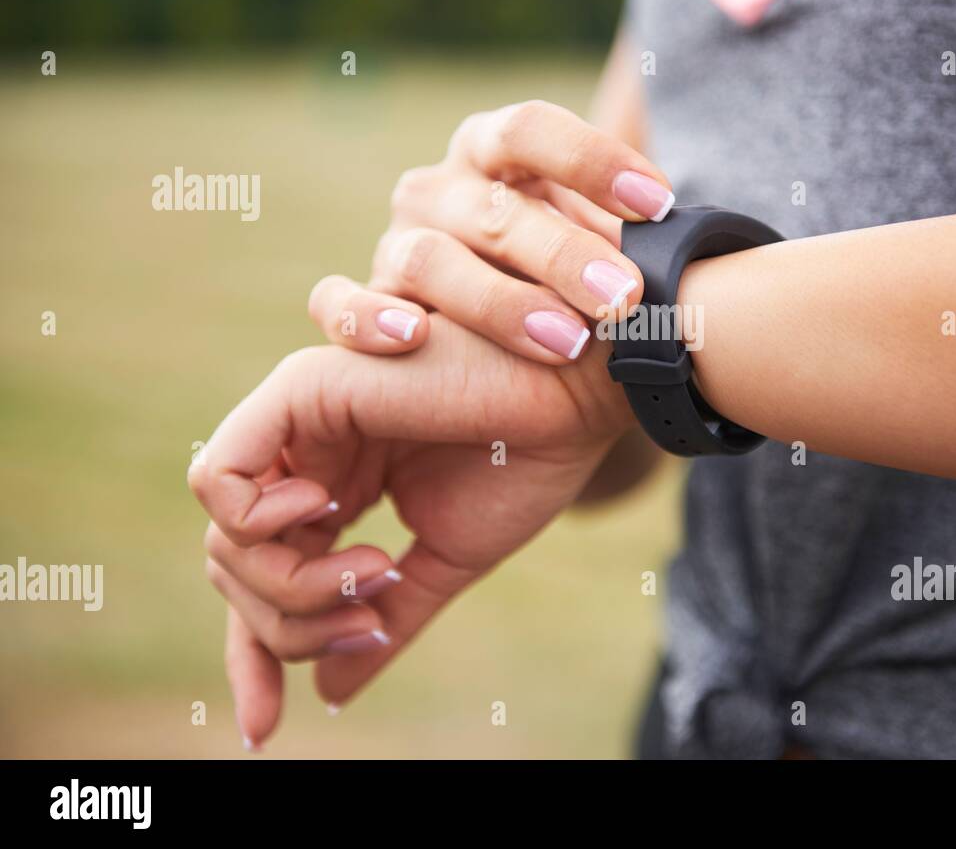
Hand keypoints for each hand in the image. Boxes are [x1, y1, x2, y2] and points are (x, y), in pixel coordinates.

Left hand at [189, 317, 632, 748]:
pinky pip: (220, 479)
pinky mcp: (301, 391)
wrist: (572, 396)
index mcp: (340, 486)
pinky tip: (330, 517)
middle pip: (237, 566)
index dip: (256, 654)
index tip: (266, 726)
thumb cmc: (524, 461)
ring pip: (224, 535)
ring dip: (290, 584)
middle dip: (287, 626)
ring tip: (375, 572)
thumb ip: (387, 617)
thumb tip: (329, 692)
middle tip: (368, 625)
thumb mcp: (447, 560)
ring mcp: (300, 422)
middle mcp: (310, 455)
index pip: (265, 576)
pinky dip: (257, 523)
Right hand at [309, 99, 674, 361]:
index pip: (531, 128)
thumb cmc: (573, 293)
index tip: (659, 204)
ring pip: (429, 259)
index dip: (592, 157)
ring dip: (499, 302)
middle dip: (565, 253)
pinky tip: (411, 338)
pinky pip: (336, 302)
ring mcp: (396, 245)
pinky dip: (365, 316)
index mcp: (496, 153)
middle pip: (494, 207)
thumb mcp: (606, 258)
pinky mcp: (361, 301)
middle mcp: (441, 189)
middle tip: (626, 298)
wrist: (517, 364)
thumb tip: (693, 244)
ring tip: (564, 341)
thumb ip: (634, 243)